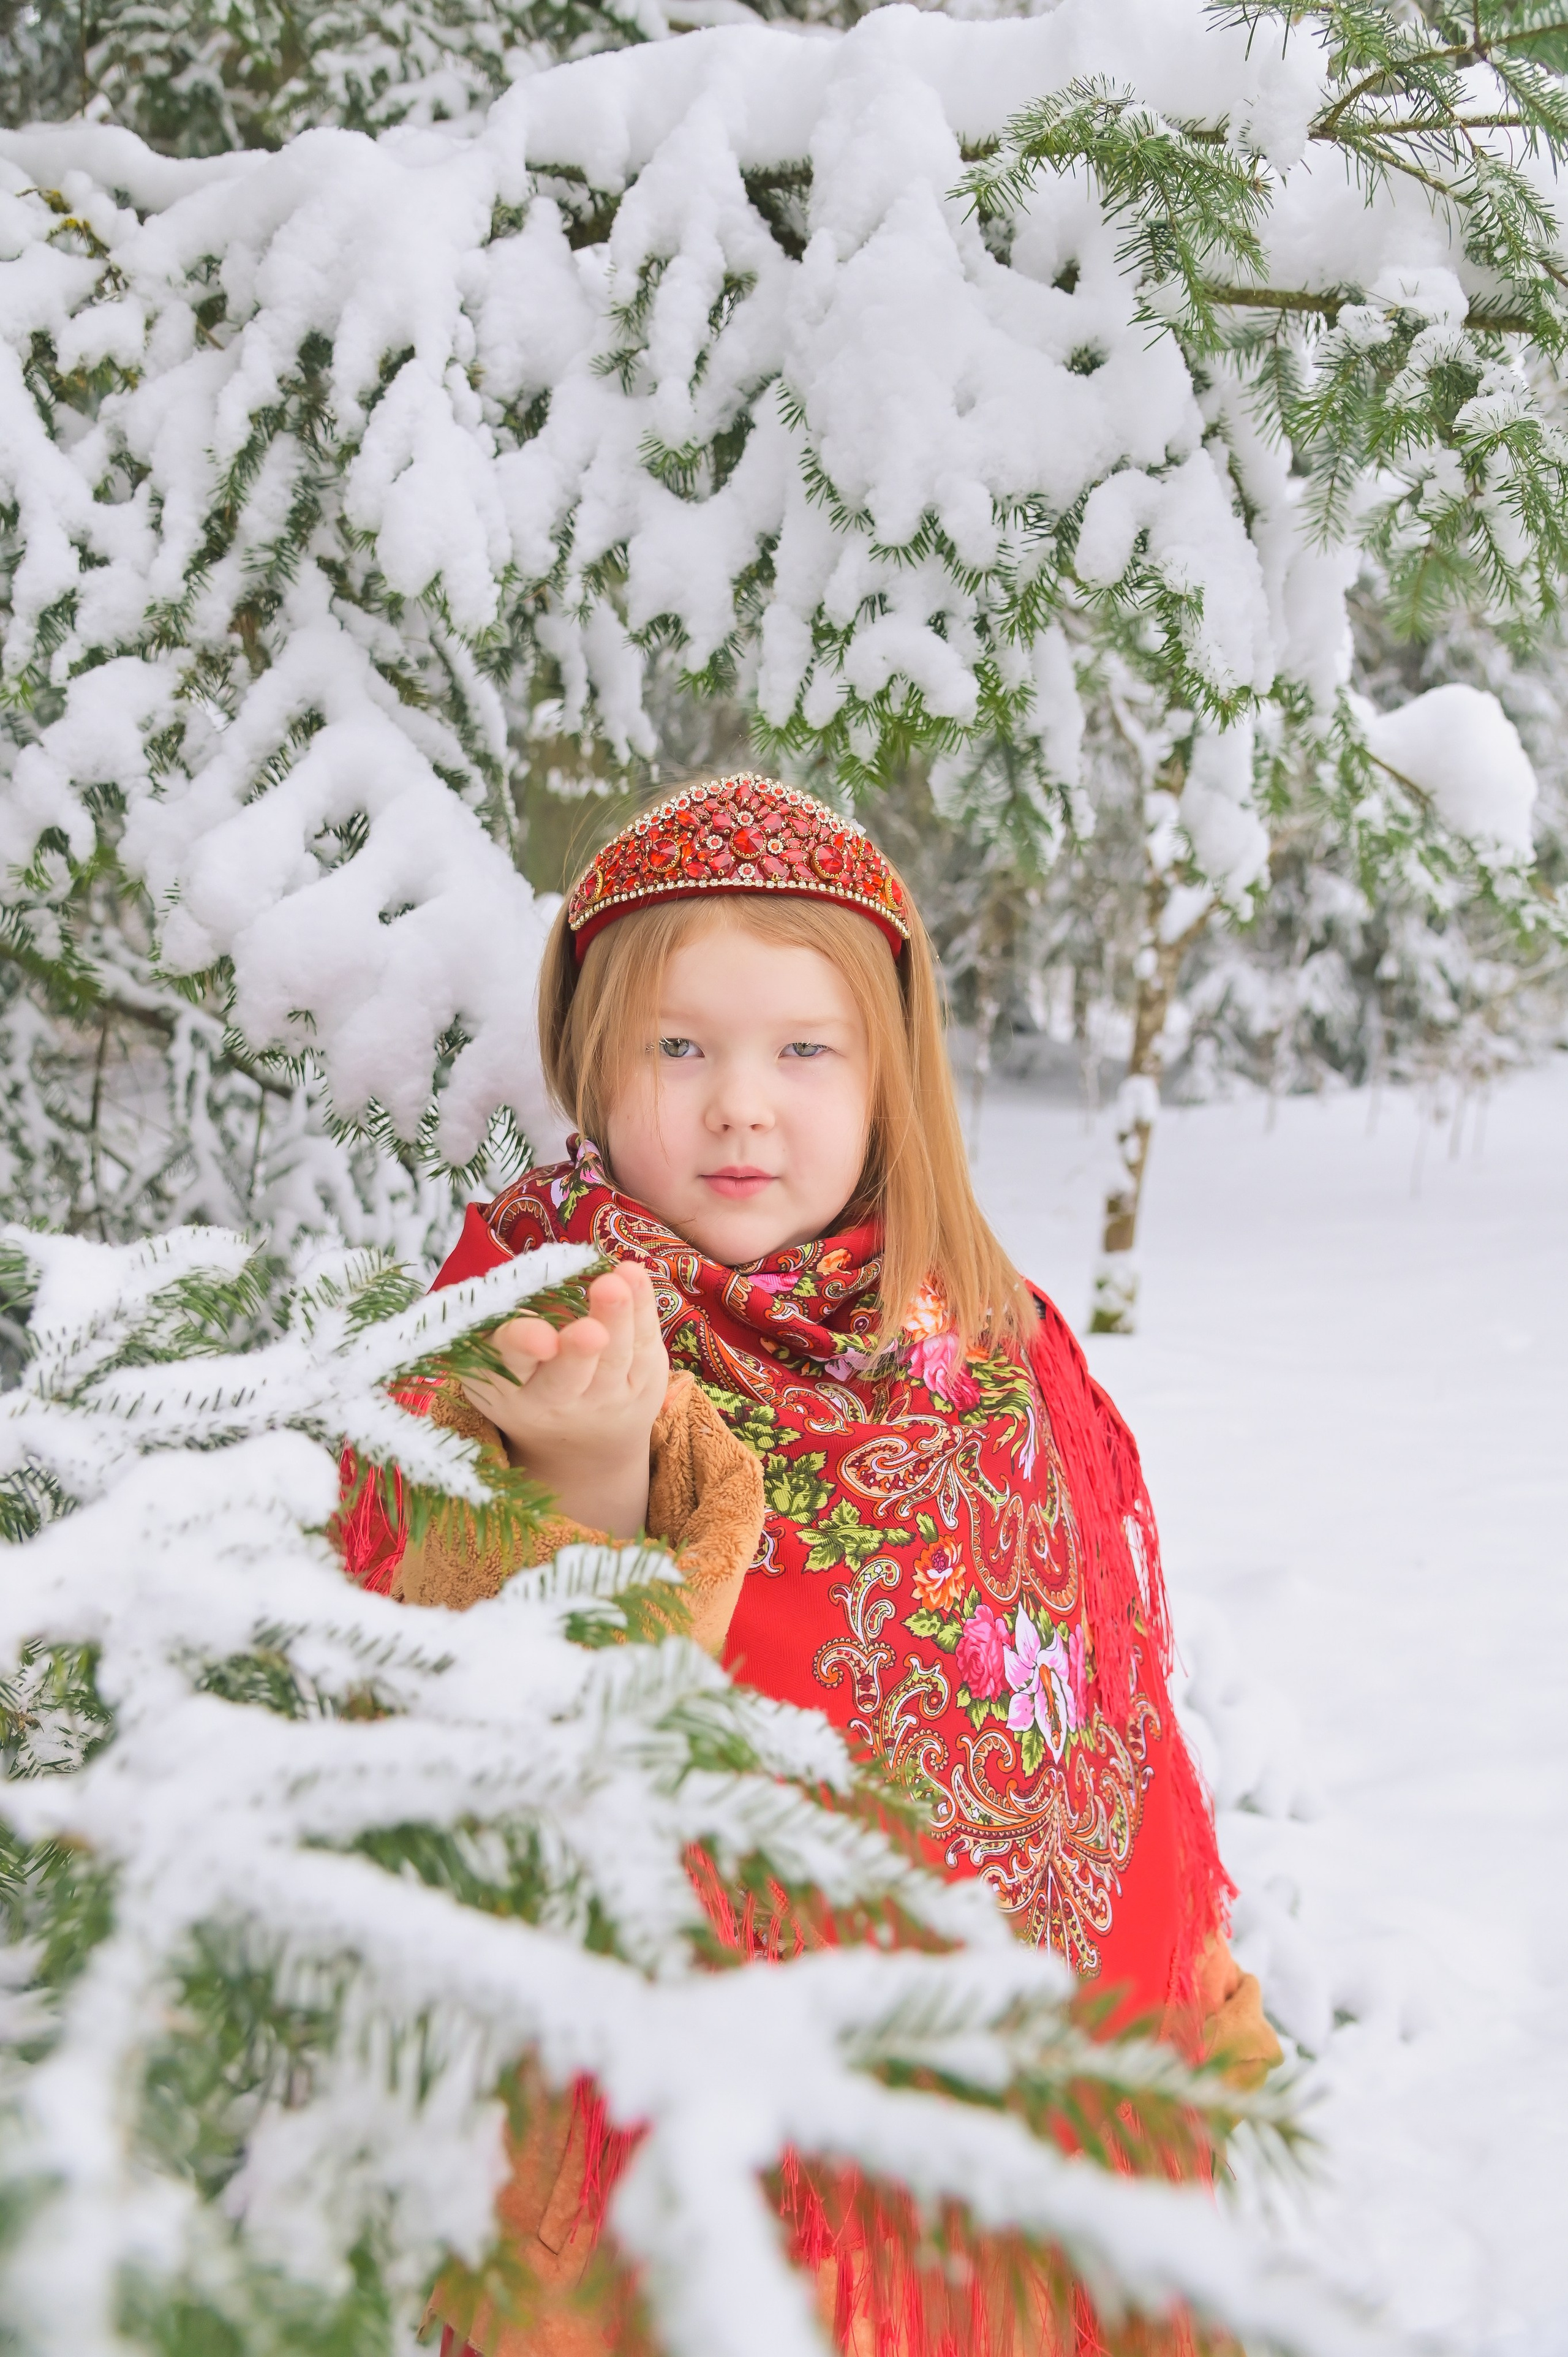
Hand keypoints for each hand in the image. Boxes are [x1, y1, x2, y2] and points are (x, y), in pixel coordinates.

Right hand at [460, 1262, 668, 1540]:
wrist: (577, 1440)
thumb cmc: (528, 1376)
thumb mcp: (502, 1359)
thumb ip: (512, 1321)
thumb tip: (534, 1276)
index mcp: (508, 1386)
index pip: (511, 1364)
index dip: (524, 1348)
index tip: (541, 1338)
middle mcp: (555, 1401)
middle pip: (567, 1377)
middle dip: (578, 1352)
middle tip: (590, 1330)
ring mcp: (602, 1399)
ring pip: (613, 1360)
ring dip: (617, 1321)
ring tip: (615, 1285)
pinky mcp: (640, 1388)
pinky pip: (644, 1348)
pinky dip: (642, 1310)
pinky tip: (635, 1276)